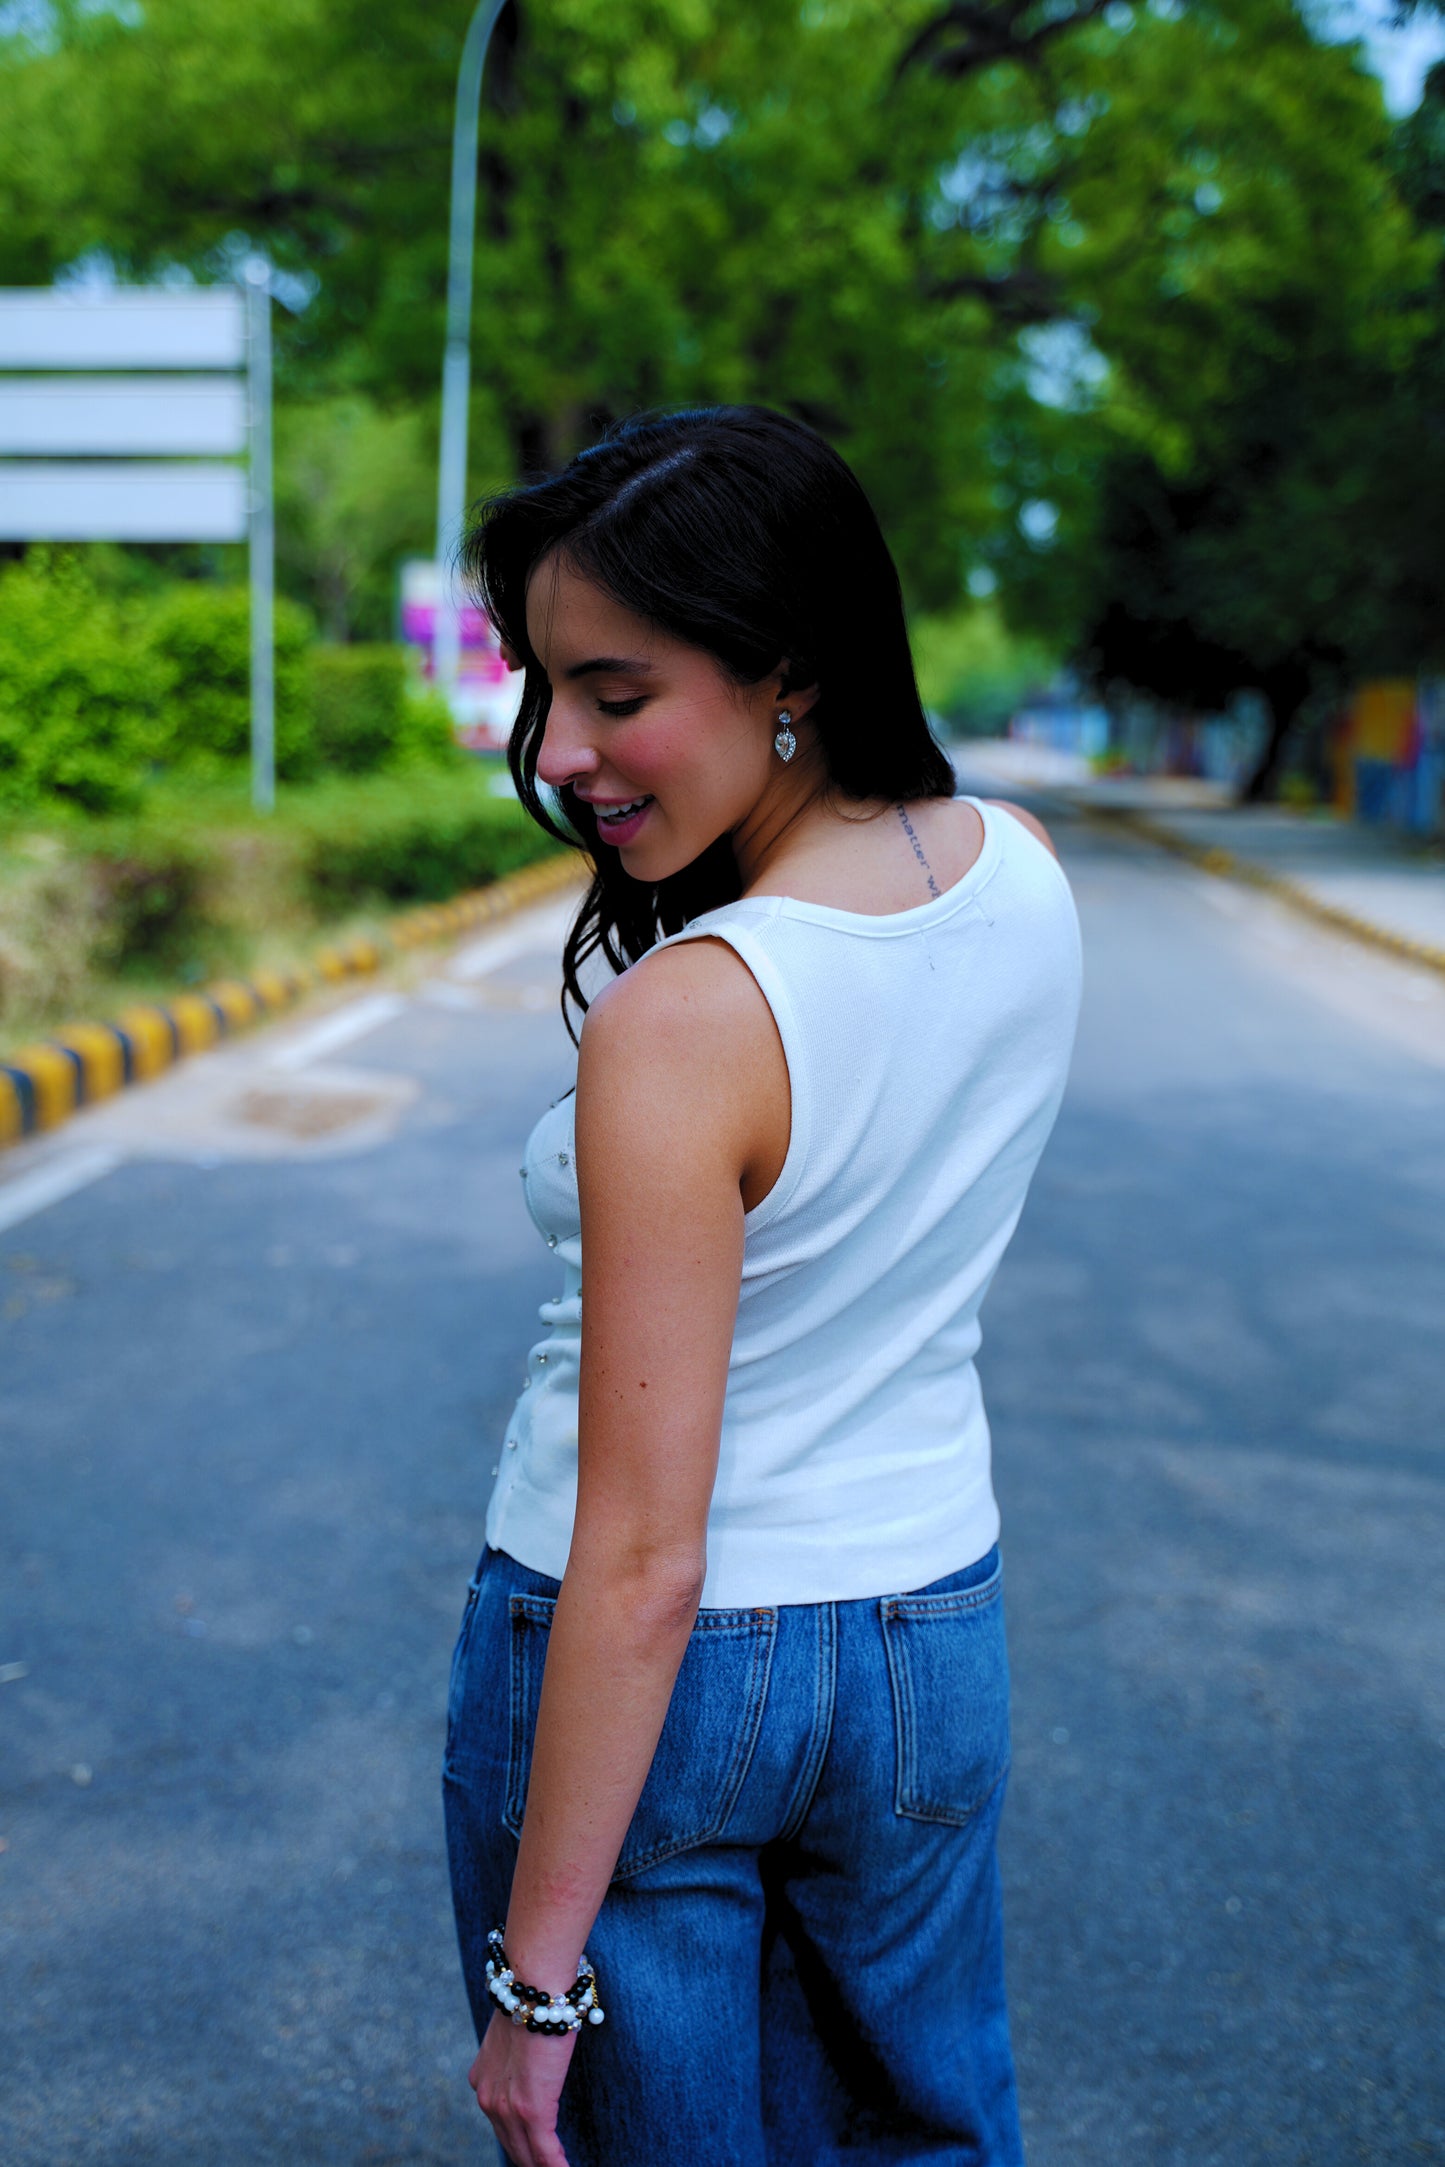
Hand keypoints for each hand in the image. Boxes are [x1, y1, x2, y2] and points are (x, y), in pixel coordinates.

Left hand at [469, 2008, 577, 2166]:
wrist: (533, 1985)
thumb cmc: (532, 1996)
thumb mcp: (517, 2030)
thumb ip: (520, 2053)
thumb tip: (537, 2054)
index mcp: (483, 2080)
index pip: (501, 2124)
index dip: (520, 2142)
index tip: (535, 2152)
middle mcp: (489, 2099)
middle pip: (512, 2147)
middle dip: (531, 2162)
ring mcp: (507, 2108)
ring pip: (527, 2155)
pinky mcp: (532, 2110)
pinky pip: (545, 2153)